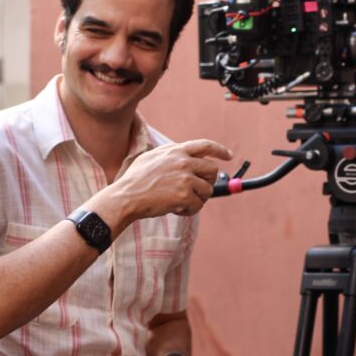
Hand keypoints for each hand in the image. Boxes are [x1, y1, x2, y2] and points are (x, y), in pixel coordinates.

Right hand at [114, 139, 230, 218]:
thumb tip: (186, 153)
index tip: (228, 155)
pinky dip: (189, 210)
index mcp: (177, 151)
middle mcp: (184, 162)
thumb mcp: (152, 157)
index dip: (220, 150)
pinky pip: (198, 205)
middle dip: (208, 181)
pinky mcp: (184, 195)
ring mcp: (185, 178)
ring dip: (197, 198)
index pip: (206, 145)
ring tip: (181, 201)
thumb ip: (171, 153)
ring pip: (208, 190)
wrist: (127, 196)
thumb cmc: (136, 179)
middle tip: (197, 191)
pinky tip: (175, 209)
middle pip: (213, 170)